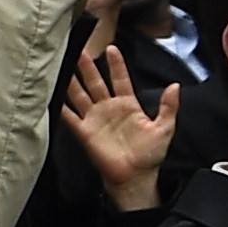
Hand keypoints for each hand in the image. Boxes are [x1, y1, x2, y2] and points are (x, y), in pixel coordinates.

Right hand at [60, 40, 180, 204]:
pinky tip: (53, 93)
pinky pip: (70, 116)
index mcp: (128, 105)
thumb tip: (174, 86)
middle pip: (96, 82)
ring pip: (80, 94)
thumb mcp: (165, 127)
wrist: (135, 177)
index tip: (112, 48)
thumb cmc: (150, 155)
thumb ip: (168, 106)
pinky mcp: (84, 132)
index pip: (120, 79)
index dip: (116, 64)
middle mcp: (109, 109)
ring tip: (64, 64)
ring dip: (73, 80)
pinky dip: (61, 106)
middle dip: (88, 66)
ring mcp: (95, 119)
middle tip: (82, 49)